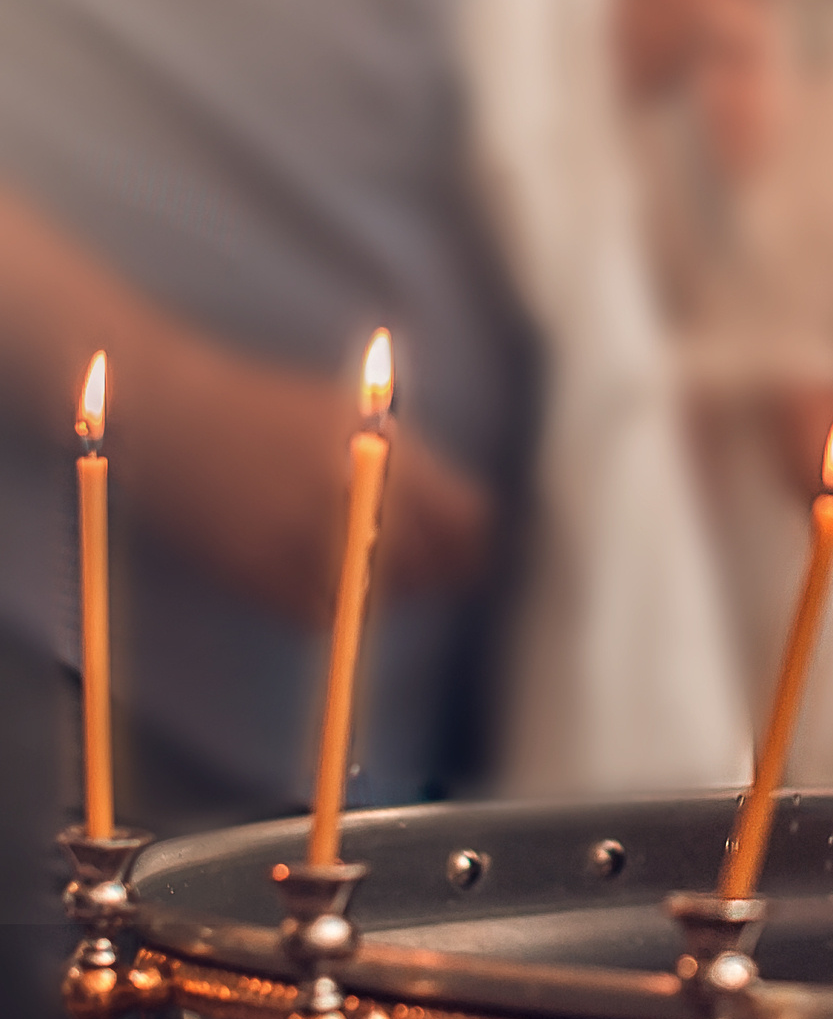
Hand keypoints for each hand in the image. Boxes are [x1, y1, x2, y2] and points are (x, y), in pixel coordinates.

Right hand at [120, 343, 491, 627]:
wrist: (166, 415)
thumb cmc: (263, 405)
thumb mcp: (351, 413)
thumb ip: (408, 461)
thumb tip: (466, 513)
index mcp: (378, 452)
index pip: (463, 516)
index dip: (479, 538)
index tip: (480, 546)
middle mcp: (345, 497)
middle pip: (428, 562)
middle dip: (446, 570)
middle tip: (450, 572)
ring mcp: (298, 539)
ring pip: (378, 592)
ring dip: (396, 591)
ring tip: (396, 577)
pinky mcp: (254, 573)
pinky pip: (319, 613)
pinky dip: (341, 609)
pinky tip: (340, 588)